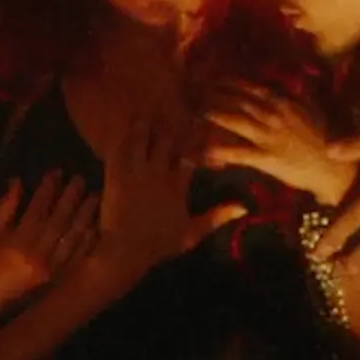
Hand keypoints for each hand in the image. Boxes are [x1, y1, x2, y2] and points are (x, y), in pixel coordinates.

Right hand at [0, 172, 98, 324]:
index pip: (37, 208)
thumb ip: (5, 208)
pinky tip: (94, 226)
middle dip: (71, 197)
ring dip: (85, 215)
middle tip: (81, 179)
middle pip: (59, 220)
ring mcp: (51, 269)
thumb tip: (18, 181)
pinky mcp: (60, 280)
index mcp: (17, 241)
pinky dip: (87, 241)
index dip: (48, 188)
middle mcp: (36, 254)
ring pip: (72, 237)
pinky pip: (78, 257)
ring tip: (94, 197)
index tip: (57, 172)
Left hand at [93, 114, 244, 285]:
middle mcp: (158, 173)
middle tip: (171, 109)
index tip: (202, 122)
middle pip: (166, 141)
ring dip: (144, 125)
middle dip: (170, 125)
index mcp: (177, 185)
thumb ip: (217, 217)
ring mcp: (136, 172)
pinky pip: (120, 150)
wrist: (125, 250)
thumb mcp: (192, 233)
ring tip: (145, 112)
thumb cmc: (159, 244)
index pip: (191, 154)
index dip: (197, 137)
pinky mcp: (115, 175)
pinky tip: (122, 127)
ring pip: (141, 139)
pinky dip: (123, 137)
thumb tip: (244, 207)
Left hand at [201, 83, 356, 205]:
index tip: (215, 81)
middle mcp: (273, 114)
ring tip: (198, 114)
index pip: (251, 87)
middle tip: (198, 94)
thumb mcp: (314, 109)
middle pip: (237, 99)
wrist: (335, 168)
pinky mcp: (266, 158)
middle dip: (214, 95)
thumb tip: (291, 81)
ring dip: (213, 115)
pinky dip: (219, 151)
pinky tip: (203, 150)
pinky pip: (237, 152)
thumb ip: (299, 94)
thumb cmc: (326, 139)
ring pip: (233, 120)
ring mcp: (268, 136)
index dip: (229, 83)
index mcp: (284, 101)